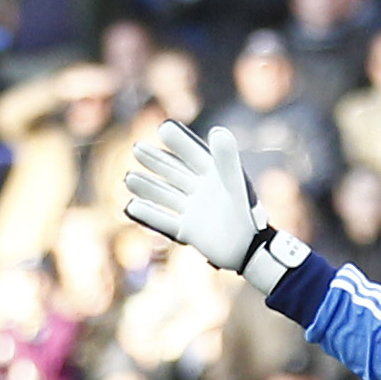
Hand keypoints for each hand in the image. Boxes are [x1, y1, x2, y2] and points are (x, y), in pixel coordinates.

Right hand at [121, 120, 307, 291]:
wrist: (251, 251)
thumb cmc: (247, 215)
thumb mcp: (235, 185)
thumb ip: (227, 160)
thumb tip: (217, 131)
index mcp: (215, 177)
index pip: (194, 154)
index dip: (180, 142)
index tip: (164, 127)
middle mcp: (202, 191)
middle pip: (174, 173)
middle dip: (156, 161)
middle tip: (137, 148)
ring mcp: (194, 211)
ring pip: (166, 196)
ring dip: (148, 187)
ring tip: (129, 178)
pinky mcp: (188, 231)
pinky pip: (165, 222)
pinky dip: (149, 215)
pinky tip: (131, 206)